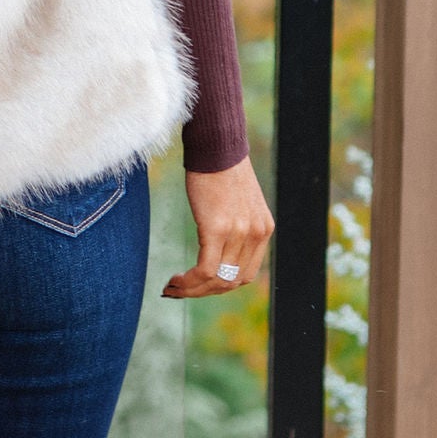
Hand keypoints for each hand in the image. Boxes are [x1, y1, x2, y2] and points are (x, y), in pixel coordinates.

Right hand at [162, 155, 274, 298]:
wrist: (215, 145)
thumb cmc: (220, 169)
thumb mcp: (239, 202)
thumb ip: (237, 226)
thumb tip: (218, 246)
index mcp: (263, 229)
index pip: (246, 274)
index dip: (220, 286)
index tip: (198, 285)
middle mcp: (256, 234)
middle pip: (231, 281)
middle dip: (204, 292)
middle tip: (180, 291)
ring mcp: (239, 233)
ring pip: (217, 280)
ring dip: (192, 290)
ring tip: (173, 287)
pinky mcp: (217, 229)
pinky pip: (205, 270)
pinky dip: (189, 282)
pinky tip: (174, 281)